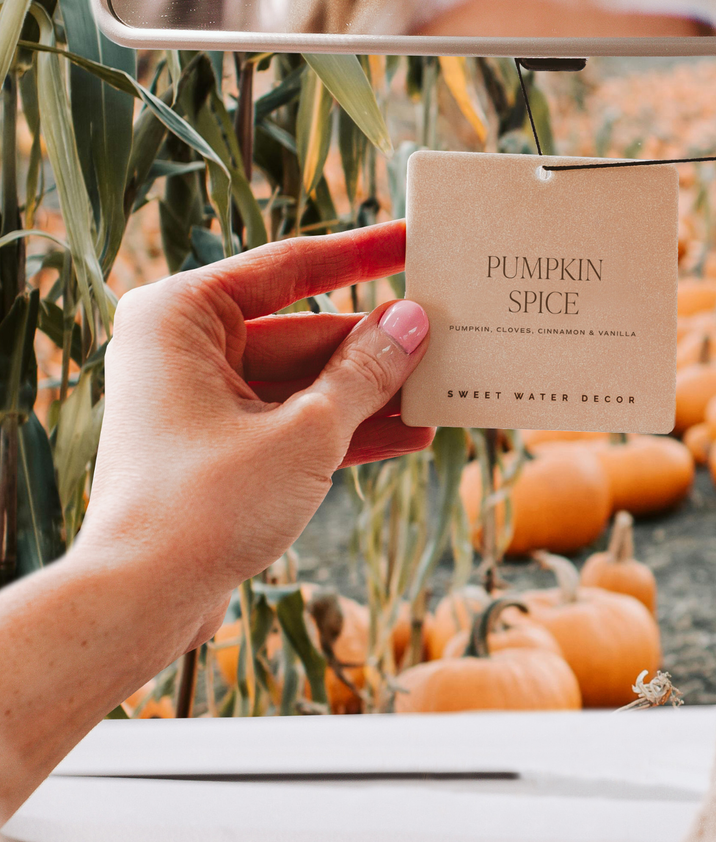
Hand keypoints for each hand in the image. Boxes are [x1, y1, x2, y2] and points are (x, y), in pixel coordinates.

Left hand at [73, 220, 432, 651]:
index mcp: (182, 316)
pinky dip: (345, 430)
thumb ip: (365, 372)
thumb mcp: (306, 431)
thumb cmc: (203, 507)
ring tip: (441, 390)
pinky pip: (292, 423)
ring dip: (371, 394)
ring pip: (305, 383)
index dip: (361, 253)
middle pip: (305, 333)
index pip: (289, 267)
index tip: (412, 239)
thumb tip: (414, 322)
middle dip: (377, 348)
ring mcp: (201, 402)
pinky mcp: (219, 448)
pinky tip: (410, 434)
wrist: (140, 605)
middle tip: (446, 338)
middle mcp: (185, 349)